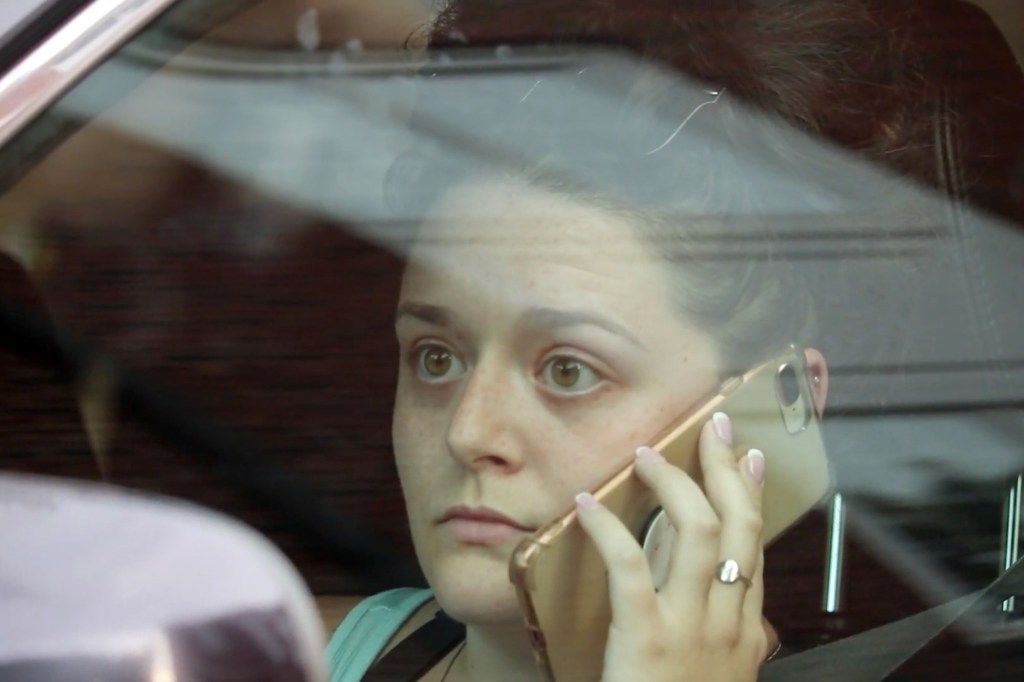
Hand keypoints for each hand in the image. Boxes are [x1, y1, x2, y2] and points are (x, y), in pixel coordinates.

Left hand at [575, 412, 770, 681]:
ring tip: (646, 454)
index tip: (747, 458)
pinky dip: (607, 530)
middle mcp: (728, 626)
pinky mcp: (648, 639)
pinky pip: (630, 567)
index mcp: (744, 636)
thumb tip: (697, 575)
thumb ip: (715, 630)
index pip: (753, 550)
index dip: (751, 497)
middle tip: (712, 426)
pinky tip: (587, 505)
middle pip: (737, 528)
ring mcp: (692, 631)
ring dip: (672, 483)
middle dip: (725, 469)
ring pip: (696, 533)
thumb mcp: (711, 676)